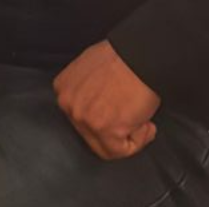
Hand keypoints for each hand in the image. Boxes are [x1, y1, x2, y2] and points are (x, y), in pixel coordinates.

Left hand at [53, 41, 160, 160]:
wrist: (140, 57)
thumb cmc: (122, 59)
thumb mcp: (88, 69)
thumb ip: (85, 90)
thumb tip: (97, 105)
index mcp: (62, 88)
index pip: (80, 118)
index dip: (105, 120)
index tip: (120, 114)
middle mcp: (67, 104)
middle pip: (91, 134)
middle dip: (115, 131)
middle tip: (133, 119)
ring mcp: (83, 117)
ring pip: (106, 147)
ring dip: (129, 136)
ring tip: (139, 118)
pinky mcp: (103, 129)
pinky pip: (122, 151)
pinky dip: (139, 141)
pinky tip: (145, 123)